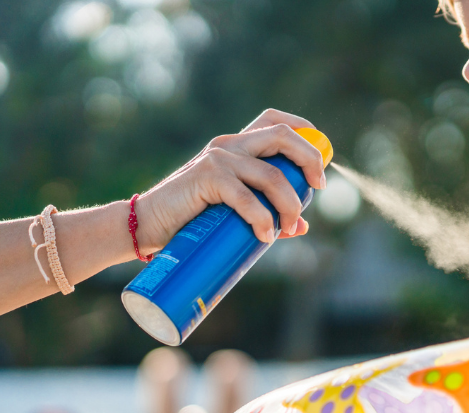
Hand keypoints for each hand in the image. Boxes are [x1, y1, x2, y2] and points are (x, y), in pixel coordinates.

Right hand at [135, 109, 325, 251]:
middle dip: (309, 160)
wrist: (148, 225)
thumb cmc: (193, 218)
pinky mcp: (207, 177)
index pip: (275, 120)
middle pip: (282, 136)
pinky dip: (262, 219)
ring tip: (289, 228)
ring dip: (290, 205)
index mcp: (238, 145)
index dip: (305, 134)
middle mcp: (230, 144)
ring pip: (272, 175)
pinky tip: (266, 235)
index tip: (321, 165)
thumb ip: (267, 211)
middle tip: (318, 188)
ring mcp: (219, 158)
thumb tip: (302, 227)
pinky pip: (246, 197)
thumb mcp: (235, 211)